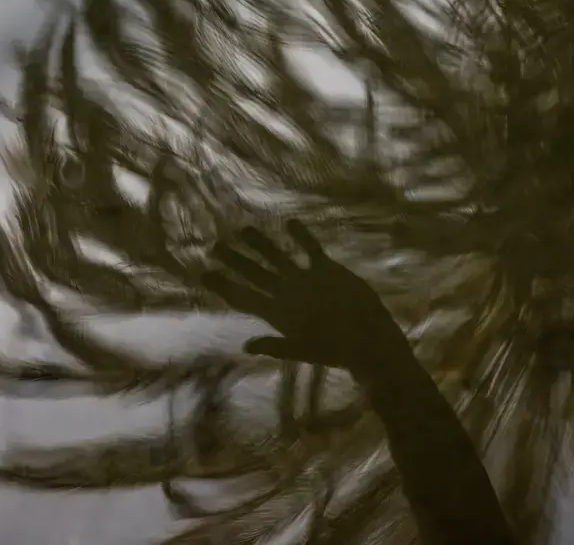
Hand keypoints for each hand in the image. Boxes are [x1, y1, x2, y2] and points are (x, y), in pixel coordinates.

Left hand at [201, 220, 405, 378]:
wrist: (369, 340)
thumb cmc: (335, 351)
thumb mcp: (303, 351)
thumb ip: (275, 345)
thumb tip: (245, 346)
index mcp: (277, 312)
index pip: (244, 296)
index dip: (224, 285)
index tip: (204, 273)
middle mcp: (287, 293)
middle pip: (254, 273)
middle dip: (235, 260)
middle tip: (214, 246)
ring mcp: (305, 281)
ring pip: (278, 258)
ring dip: (261, 244)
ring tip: (244, 229)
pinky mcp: (326, 271)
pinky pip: (311, 249)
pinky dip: (302, 237)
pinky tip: (291, 223)